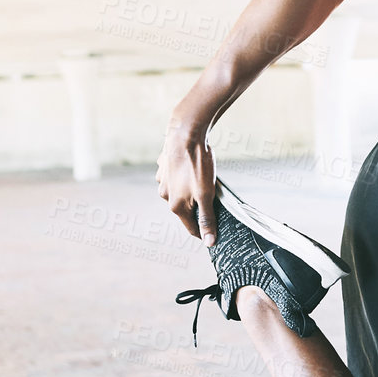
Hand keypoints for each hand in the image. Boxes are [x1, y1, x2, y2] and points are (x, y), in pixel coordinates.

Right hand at [156, 119, 217, 246]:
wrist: (185, 134)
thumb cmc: (196, 164)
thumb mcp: (207, 195)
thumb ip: (207, 219)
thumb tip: (209, 242)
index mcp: (176, 206)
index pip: (191, 227)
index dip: (204, 231)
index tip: (214, 231)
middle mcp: (165, 195)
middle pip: (185, 209)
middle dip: (199, 207)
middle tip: (214, 197)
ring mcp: (162, 180)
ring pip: (180, 192)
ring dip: (191, 190)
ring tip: (203, 179)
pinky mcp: (163, 167)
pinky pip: (176, 177)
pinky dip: (184, 176)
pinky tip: (193, 167)